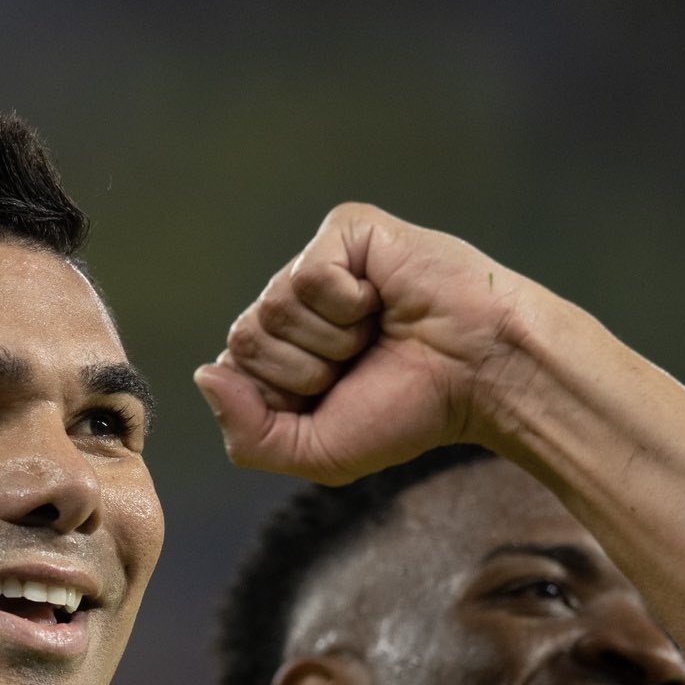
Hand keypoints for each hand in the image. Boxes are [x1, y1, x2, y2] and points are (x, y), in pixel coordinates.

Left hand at [194, 202, 524, 484]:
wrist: (480, 373)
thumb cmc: (408, 410)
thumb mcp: (317, 452)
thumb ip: (249, 435)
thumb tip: (205, 374)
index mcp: (281, 353)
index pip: (232, 373)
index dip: (284, 399)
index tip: (337, 398)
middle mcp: (291, 306)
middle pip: (245, 340)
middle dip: (306, 371)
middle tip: (361, 363)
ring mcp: (316, 265)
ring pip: (273, 308)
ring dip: (333, 340)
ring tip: (376, 332)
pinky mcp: (345, 232)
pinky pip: (308, 276)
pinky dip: (348, 304)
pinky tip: (383, 300)